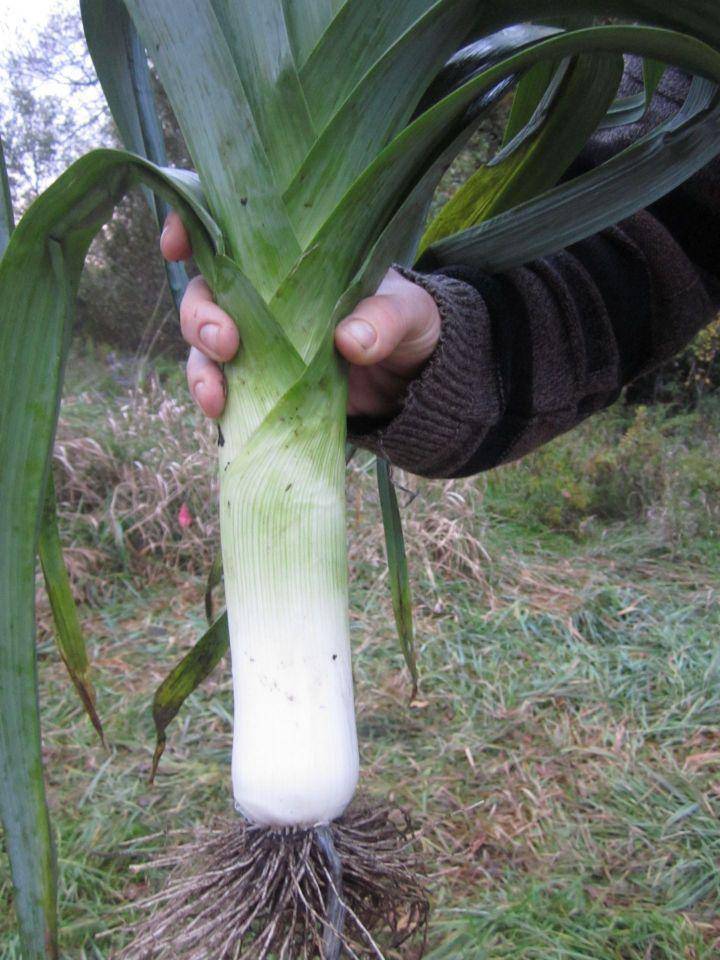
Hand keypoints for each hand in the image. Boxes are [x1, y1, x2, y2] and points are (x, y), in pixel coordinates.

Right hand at [161, 212, 440, 418]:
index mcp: (290, 260)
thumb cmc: (409, 324)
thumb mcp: (409, 312)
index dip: (190, 229)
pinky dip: (216, 402)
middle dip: (200, 317)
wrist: (414, 382)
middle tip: (226, 342)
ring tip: (216, 397)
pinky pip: (225, 391)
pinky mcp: (263, 387)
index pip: (228, 233)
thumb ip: (385, 319)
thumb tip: (350, 341)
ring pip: (203, 348)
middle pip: (204, 295)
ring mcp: (258, 344)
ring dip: (200, 368)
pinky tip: (222, 415)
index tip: (175, 244)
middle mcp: (262, 298)